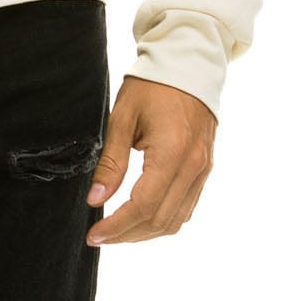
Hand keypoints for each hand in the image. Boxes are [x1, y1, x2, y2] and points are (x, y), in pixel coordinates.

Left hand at [85, 74, 215, 245]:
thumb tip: (95, 200)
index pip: (143, 206)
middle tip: (100, 236)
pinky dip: (164, 219)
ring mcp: (203, 170)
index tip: (94, 235)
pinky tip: (142, 217)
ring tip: (118, 231)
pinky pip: (186, 207)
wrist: (188, 64)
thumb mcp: (123, 116)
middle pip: (160, 220)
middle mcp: (193, 167)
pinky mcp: (205, 169)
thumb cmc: (151, 85)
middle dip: (128, 234)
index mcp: (171, 152)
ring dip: (146, 232)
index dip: (117, 226)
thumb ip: (111, 161)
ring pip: (176, 220)